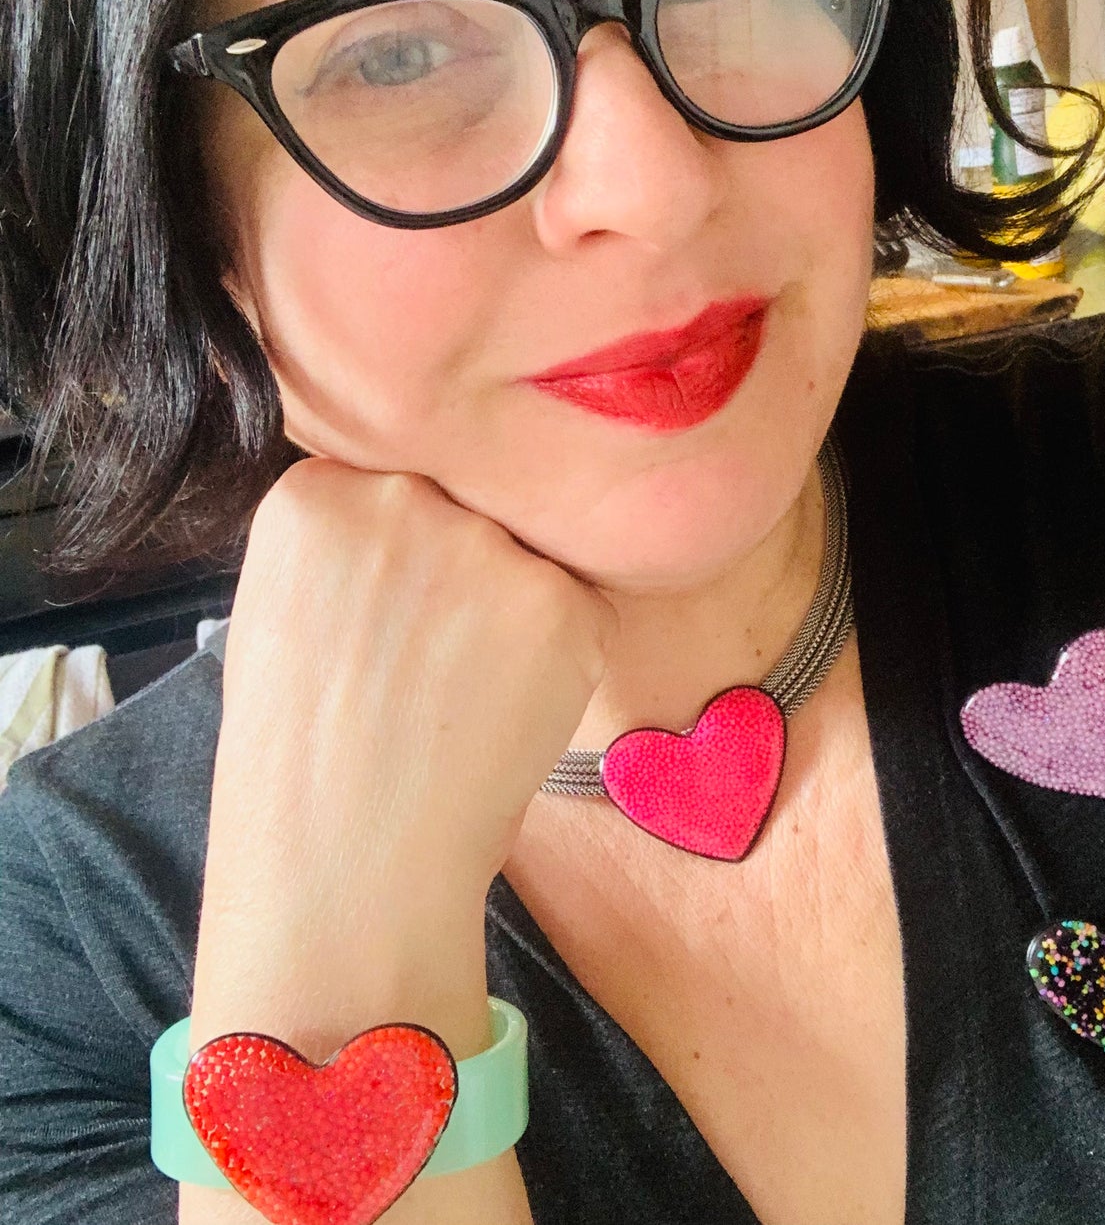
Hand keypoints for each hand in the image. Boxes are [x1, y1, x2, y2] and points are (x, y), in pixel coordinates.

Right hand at [214, 456, 615, 892]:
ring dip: (516, 607)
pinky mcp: (557, 600)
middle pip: (467, 506)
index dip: (408, 553)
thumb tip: (430, 508)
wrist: (346, 863)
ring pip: (527, 554)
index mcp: (314, 494)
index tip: (394, 608)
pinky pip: (580, 604)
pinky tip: (508, 707)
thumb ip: (350, 541)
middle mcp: (399, 496)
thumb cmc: (306, 756)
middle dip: (464, 567)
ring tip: (466, 691)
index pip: (395, 481)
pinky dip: (563, 652)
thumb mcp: (283, 611)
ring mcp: (483, 545)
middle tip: (435, 657)